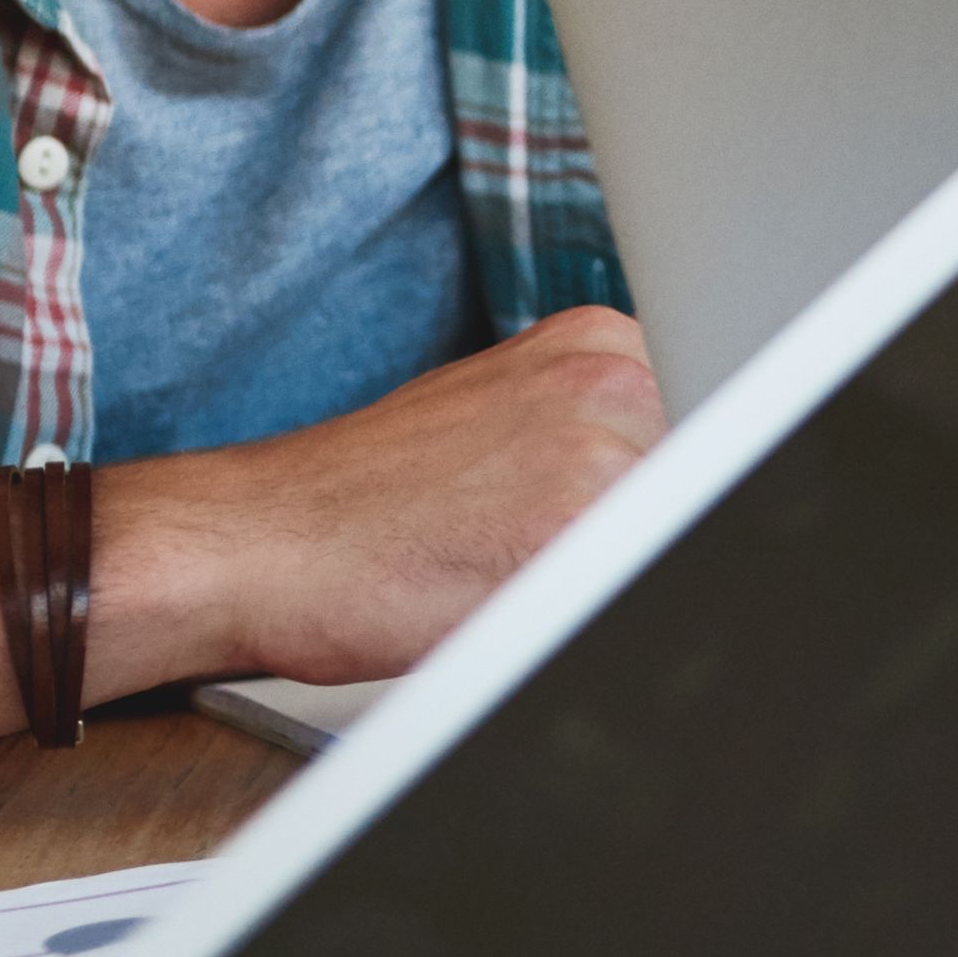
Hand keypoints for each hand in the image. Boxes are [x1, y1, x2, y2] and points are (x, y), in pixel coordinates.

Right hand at [103, 307, 664, 691]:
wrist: (252, 545)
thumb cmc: (362, 507)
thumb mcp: (501, 428)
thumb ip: (597, 439)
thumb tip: (693, 485)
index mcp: (600, 342)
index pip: (704, 438)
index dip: (660, 502)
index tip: (619, 527)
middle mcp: (615, 375)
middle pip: (701, 490)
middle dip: (634, 538)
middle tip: (523, 556)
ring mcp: (602, 450)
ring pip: (666, 541)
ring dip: (607, 578)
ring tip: (506, 579)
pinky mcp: (577, 535)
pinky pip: (627, 588)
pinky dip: (578, 614)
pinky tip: (507, 608)